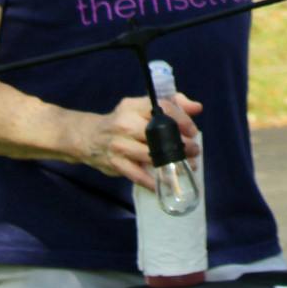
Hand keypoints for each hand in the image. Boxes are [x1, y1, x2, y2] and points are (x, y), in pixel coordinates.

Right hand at [78, 92, 203, 189]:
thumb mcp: (142, 107)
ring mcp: (119, 145)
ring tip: (186, 167)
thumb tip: (197, 108)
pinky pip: (137, 175)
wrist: (89, 137)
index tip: (193, 131)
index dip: (181, 120)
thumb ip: (172, 104)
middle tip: (194, 151)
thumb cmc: (123, 121)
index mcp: (134, 107)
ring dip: (171, 163)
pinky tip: (166, 184)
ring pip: (150, 156)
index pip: (162, 108)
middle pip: (157, 134)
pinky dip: (153, 181)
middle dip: (180, 144)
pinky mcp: (115, 164)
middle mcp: (125, 124)